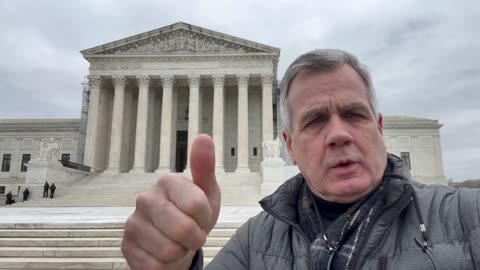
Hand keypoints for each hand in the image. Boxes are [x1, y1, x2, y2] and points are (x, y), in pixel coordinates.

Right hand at [122, 134, 220, 268]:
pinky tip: (163, 253)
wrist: (176, 242)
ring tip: (177, 242)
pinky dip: (165, 265)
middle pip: (184, 229)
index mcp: (167, 182)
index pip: (197, 206)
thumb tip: (204, 138)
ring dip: (180, 252)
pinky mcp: (126, 246)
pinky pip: (155, 265)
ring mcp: (134, 223)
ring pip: (170, 251)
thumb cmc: (192, 216)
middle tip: (191, 234)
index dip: (206, 218)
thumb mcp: (207, 192)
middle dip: (195, 238)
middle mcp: (146, 199)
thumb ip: (205, 167)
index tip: (202, 216)